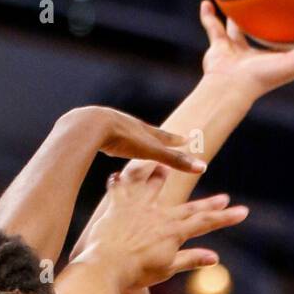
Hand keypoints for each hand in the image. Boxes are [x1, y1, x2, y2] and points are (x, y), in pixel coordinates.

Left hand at [68, 107, 205, 173]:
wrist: (90, 125)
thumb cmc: (123, 138)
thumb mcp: (152, 151)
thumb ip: (175, 160)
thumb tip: (203, 168)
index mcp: (144, 131)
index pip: (165, 137)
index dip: (176, 140)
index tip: (186, 139)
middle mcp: (130, 125)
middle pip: (147, 131)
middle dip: (157, 136)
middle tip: (165, 136)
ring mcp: (111, 125)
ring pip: (126, 131)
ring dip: (133, 136)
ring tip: (134, 138)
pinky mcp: (94, 130)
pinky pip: (105, 135)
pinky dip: (110, 139)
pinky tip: (104, 141)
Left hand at [77, 165, 247, 288]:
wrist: (105, 266)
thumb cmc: (135, 272)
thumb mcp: (166, 269)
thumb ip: (190, 259)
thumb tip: (215, 257)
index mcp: (173, 231)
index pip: (205, 222)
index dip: (225, 217)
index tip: (242, 211)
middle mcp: (159, 215)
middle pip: (188, 206)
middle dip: (208, 203)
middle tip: (225, 197)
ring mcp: (138, 208)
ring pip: (152, 186)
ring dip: (160, 176)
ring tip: (166, 167)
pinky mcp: (117, 206)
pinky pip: (119, 189)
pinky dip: (119, 182)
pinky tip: (116, 175)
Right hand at [198, 0, 293, 99]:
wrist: (229, 85)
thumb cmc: (261, 78)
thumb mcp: (292, 63)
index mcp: (276, 59)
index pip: (293, 47)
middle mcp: (256, 54)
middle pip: (265, 34)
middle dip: (270, 22)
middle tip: (278, 3)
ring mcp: (236, 50)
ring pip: (237, 28)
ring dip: (237, 16)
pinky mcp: (218, 46)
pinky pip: (212, 27)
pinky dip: (208, 15)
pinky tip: (208, 0)